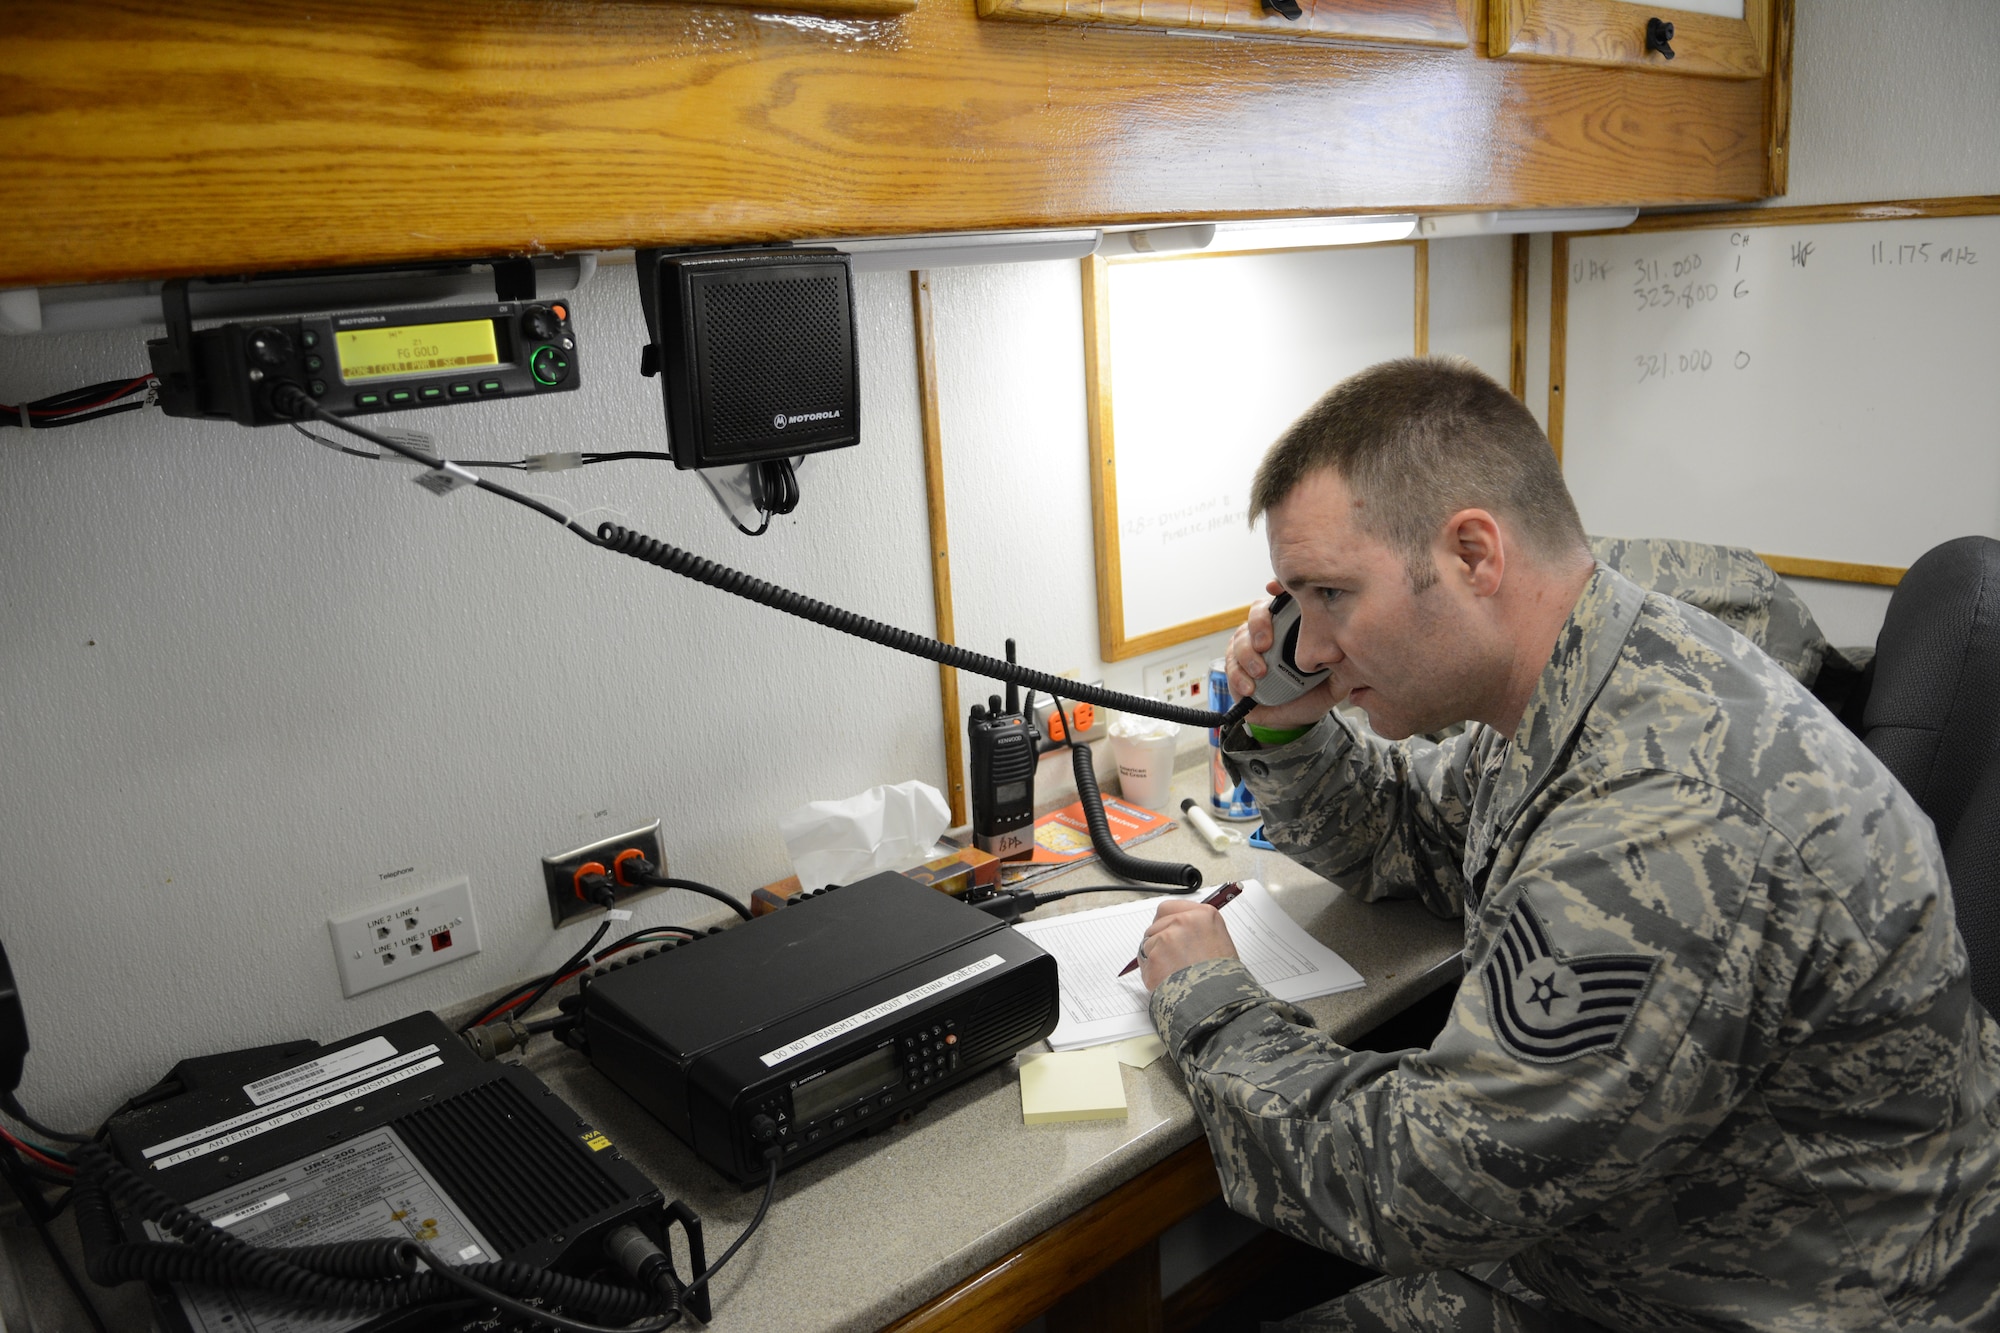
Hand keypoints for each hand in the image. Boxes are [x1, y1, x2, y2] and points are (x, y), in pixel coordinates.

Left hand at [1138, 899, 1239, 989]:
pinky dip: (1152, 972)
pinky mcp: (1153, 956)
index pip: (1170, 908)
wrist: (1218, 1001)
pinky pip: (1144, 962)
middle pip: (1156, 924)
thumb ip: (1198, 932)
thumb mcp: (1220, 944)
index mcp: (1204, 916)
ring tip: (1175, 973)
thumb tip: (1182, 933)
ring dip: (1155, 957)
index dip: (1167, 922)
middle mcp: (1184, 922)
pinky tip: (1168, 980)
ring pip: (1148, 943)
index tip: (1167, 931)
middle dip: (1159, 939)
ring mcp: (1167, 938)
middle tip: (1170, 957)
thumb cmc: (1223, 978)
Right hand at [1226, 581, 1341, 729]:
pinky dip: (1238, 675)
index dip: (1278, 589)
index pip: (1284, 599)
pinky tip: (1250, 687)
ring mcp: (1249, 646)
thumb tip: (1349, 651)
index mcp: (1293, 625)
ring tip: (1260, 672)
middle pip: (1257, 611)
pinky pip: (1230, 664)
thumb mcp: (1336, 679)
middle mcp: (1269, 630)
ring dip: (1248, 655)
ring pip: (1240, 637)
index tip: (1275, 589)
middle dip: (1259, 624)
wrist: (1294, 717)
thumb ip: (1344, 665)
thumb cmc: (1313, 691)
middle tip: (1265, 644)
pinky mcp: (1236, 666)